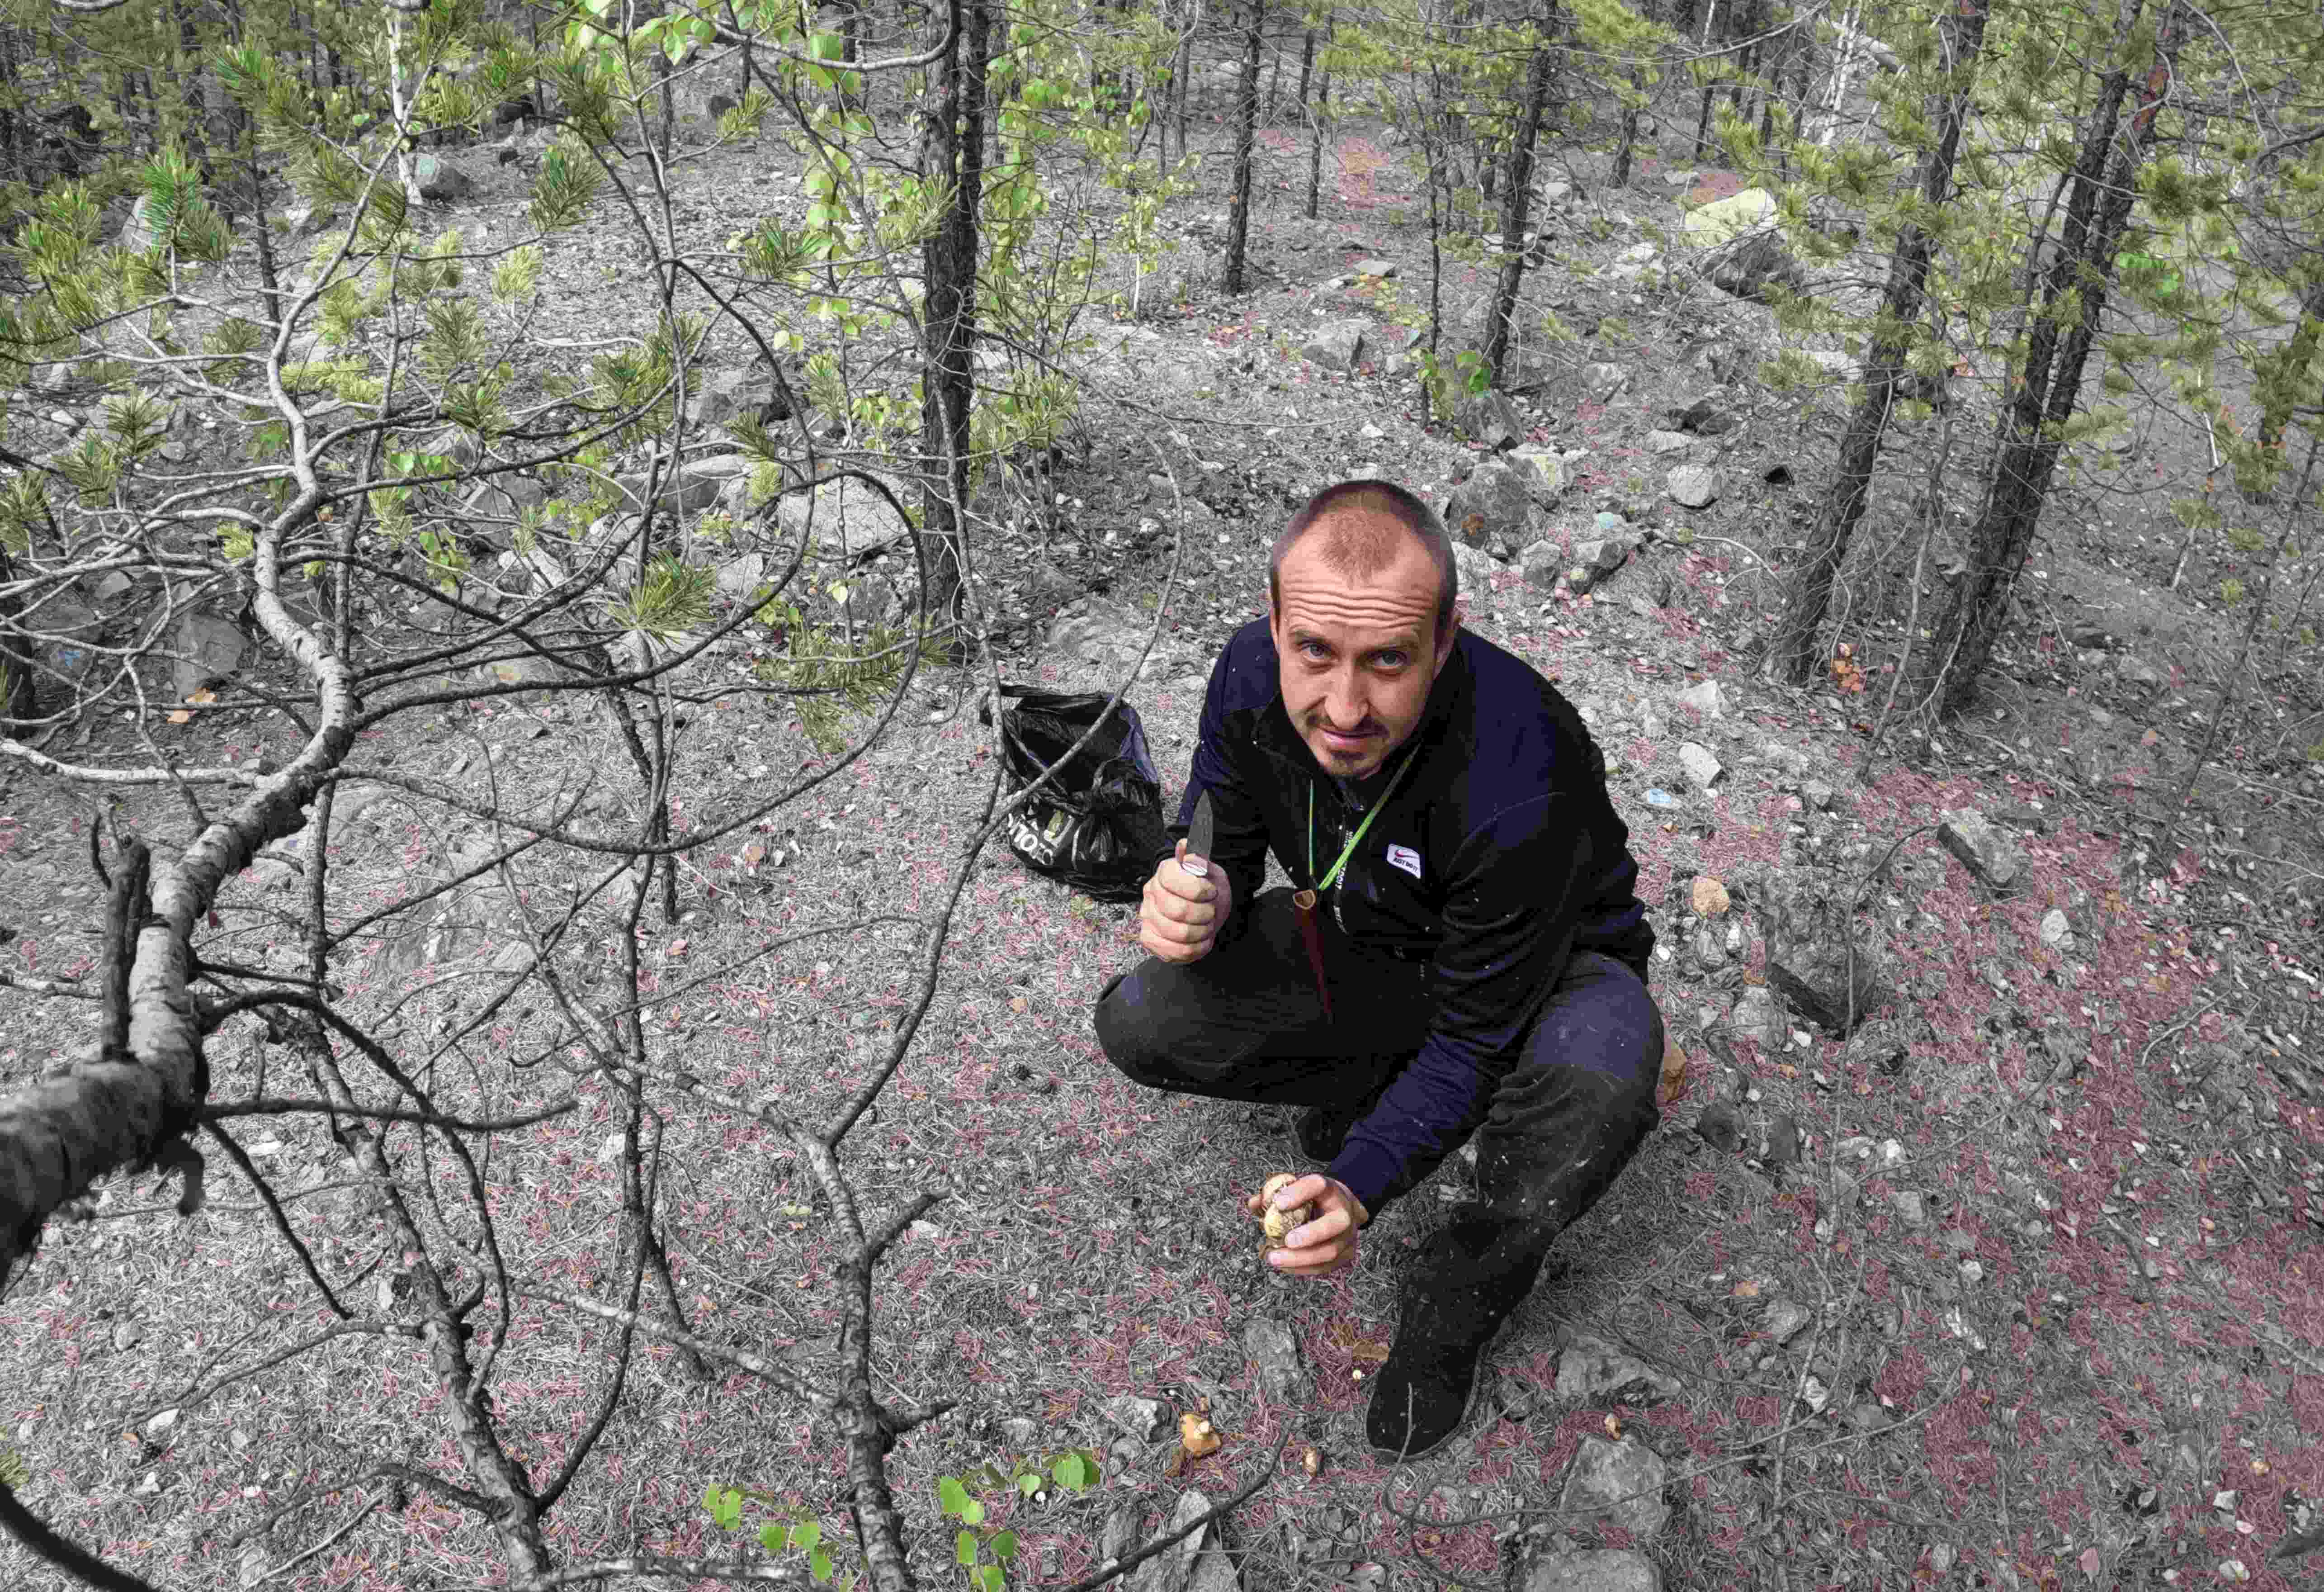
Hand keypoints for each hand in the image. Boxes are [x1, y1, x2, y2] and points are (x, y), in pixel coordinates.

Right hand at [1139, 839, 1231, 964]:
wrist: (1206, 911)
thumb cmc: (1208, 892)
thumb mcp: (1211, 873)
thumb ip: (1199, 861)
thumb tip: (1184, 847)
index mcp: (1164, 872)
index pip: (1173, 879)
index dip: (1198, 889)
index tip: (1211, 892)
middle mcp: (1151, 893)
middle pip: (1177, 910)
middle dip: (1203, 914)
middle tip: (1211, 912)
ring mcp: (1147, 917)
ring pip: (1178, 933)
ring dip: (1201, 932)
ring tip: (1207, 926)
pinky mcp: (1149, 938)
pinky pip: (1175, 951)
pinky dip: (1195, 948)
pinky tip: (1201, 939)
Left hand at [1246, 1173, 1368, 1277]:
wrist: (1342, 1211)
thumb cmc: (1313, 1200)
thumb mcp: (1297, 1190)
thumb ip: (1274, 1194)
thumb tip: (1254, 1203)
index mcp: (1329, 1190)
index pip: (1317, 1185)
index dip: (1299, 1193)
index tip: (1278, 1203)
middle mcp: (1343, 1212)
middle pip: (1333, 1224)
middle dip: (1310, 1234)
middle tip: (1287, 1241)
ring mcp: (1348, 1236)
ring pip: (1329, 1252)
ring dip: (1300, 1258)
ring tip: (1274, 1258)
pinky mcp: (1346, 1254)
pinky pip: (1325, 1267)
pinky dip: (1303, 1268)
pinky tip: (1284, 1266)